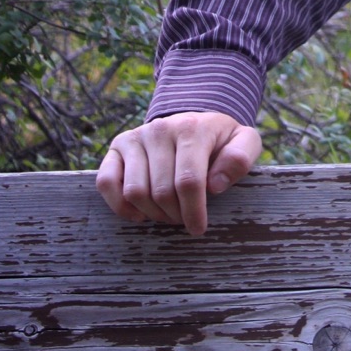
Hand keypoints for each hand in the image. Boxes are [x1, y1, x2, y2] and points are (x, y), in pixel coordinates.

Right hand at [96, 112, 262, 236]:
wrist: (193, 123)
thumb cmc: (220, 141)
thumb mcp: (243, 142)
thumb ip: (240, 158)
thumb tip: (214, 185)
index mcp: (192, 128)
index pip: (189, 181)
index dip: (193, 212)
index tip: (198, 228)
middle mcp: (160, 129)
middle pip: (161, 191)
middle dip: (174, 215)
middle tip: (184, 218)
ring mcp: (136, 136)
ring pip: (135, 192)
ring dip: (152, 213)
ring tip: (168, 213)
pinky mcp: (117, 147)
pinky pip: (106, 183)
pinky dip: (120, 206)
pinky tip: (140, 212)